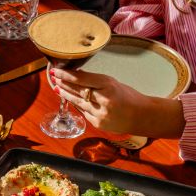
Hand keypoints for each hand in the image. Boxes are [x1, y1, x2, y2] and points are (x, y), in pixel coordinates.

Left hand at [50, 67, 182, 136]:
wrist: (142, 116)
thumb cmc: (129, 97)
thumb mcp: (113, 83)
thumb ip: (95, 81)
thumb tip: (76, 76)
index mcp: (109, 86)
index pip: (82, 79)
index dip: (67, 75)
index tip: (57, 71)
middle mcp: (103, 100)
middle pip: (77, 90)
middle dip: (64, 84)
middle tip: (54, 77)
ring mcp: (100, 114)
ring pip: (78, 102)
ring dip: (67, 94)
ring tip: (58, 88)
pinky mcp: (98, 124)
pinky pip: (84, 112)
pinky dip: (78, 105)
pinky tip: (71, 99)